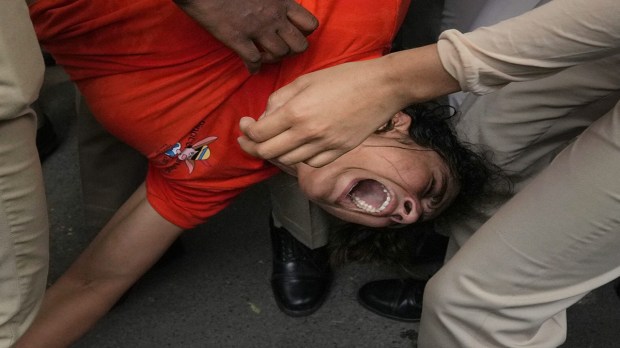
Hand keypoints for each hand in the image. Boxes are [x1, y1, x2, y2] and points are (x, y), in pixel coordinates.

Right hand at [174, 0, 317, 72]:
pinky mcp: (238, 39)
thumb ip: (273, 0)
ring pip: (280, 55)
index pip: (310, 24)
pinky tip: (250, 67)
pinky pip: (254, 61)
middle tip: (279, 49)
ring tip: (263, 55)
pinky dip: (253, 67)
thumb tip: (278, 8)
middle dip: (291, 51)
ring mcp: (257, 29)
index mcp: (281, 2)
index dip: (304, 33)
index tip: (291, 33)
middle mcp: (273, 17)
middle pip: (300, 46)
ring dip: (273, 59)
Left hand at [237, 57, 408, 166]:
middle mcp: (308, 133)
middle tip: (248, 139)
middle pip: (269, 153)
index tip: (245, 124)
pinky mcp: (339, 151)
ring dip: (277, 152)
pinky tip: (300, 146)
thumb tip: (265, 117)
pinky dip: (301, 158)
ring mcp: (325, 145)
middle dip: (253, 147)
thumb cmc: (344, 78)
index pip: (259, 133)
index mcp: (296, 112)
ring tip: (274, 141)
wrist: (382, 87)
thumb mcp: (305, 80)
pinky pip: (312, 163)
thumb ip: (280, 99)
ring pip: (288, 161)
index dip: (247, 131)